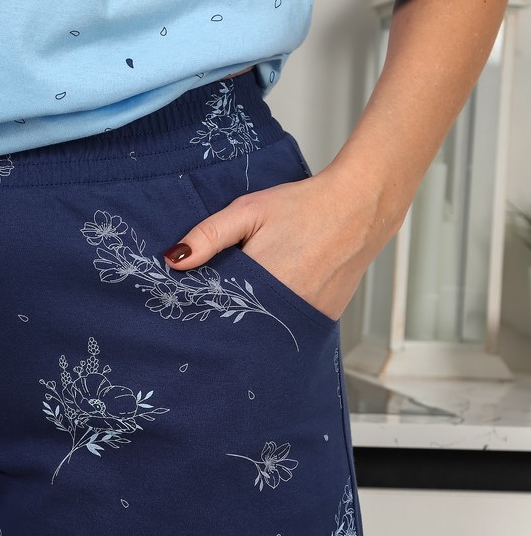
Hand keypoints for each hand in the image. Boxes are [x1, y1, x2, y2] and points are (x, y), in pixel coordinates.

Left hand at [164, 168, 391, 321]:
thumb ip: (210, 235)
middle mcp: (284, 307)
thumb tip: (174, 260)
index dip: (203, 305)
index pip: (217, 308)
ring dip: (253, 320)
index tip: (192, 300)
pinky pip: (291, 328)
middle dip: (227, 315)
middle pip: (241, 323)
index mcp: (260, 282)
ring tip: (247, 299)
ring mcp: (306, 316)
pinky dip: (279, 320)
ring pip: (267, 329)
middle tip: (220, 298)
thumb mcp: (249, 211)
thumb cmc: (304, 206)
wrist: (360, 207)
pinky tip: (274, 301)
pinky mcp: (324, 318)